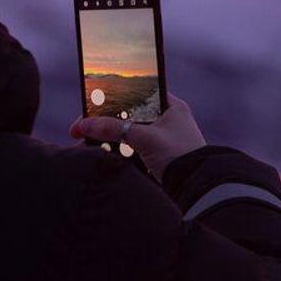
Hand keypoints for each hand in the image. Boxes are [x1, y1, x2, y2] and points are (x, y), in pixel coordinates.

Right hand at [69, 94, 206, 180]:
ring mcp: (163, 139)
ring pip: (128, 134)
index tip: (90, 104)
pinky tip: (101, 155)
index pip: (136, 94)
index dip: (113, 98)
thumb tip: (84, 125)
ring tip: (85, 144)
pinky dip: (118, 153)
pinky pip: (132, 150)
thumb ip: (114, 129)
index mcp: (171, 106)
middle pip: (128, 115)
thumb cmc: (179, 155)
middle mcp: (167, 120)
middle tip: (81, 129)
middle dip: (105, 123)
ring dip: (109, 139)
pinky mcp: (158, 158)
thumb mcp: (145, 138)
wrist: (198, 186)